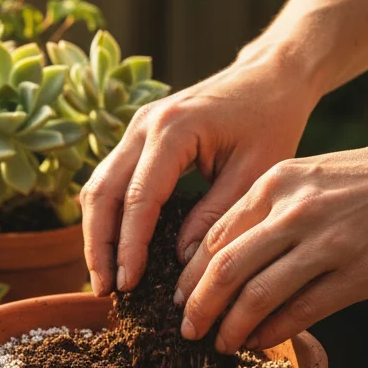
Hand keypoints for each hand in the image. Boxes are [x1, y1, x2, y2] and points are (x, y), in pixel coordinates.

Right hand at [79, 55, 319, 295]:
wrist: (270, 77)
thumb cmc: (271, 121)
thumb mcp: (255, 173)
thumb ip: (216, 216)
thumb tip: (182, 262)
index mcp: (173, 129)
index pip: (138, 198)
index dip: (129, 247)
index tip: (127, 285)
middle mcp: (143, 124)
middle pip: (101, 192)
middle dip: (99, 246)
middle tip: (103, 290)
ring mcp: (135, 128)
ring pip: (97, 187)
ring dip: (97, 234)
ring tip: (105, 278)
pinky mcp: (137, 137)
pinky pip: (110, 180)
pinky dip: (108, 217)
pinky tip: (115, 249)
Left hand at [174, 132, 367, 353]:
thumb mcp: (313, 175)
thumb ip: (270, 209)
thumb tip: (227, 256)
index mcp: (277, 182)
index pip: (214, 237)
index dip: (191, 276)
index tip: (180, 298)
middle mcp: (295, 211)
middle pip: (224, 270)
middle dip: (198, 308)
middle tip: (186, 331)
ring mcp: (327, 245)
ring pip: (256, 296)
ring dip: (231, 328)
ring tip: (220, 344)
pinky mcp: (358, 276)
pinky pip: (300, 312)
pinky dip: (273, 333)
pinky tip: (261, 343)